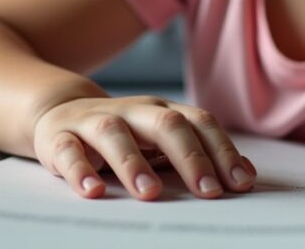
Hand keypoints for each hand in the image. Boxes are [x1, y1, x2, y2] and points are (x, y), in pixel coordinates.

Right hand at [31, 95, 257, 200]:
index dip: (221, 150)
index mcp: (160, 111)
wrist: (57, 112)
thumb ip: (199, 153)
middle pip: (164, 124)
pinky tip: (93, 191)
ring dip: (133, 163)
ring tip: (150, 193)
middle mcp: (131, 112)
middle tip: (208, 191)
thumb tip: (247, 175)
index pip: (198, 123)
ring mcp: (92, 122)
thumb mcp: (159, 141)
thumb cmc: (122, 135)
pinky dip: (79, 170)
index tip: (241, 183)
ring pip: (114, 133)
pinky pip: (67, 150)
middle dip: (190, 157)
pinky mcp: (57, 138)